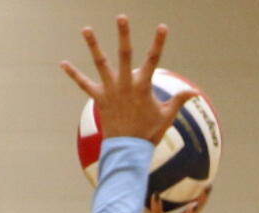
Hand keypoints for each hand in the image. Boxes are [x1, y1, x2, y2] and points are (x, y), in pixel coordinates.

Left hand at [61, 15, 194, 143]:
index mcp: (143, 86)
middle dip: (123, 35)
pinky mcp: (99, 99)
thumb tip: (195, 92)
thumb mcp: (167, 116)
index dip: (158, 43)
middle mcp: (125, 84)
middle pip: (124, 54)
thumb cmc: (149, 133)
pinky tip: (63, 63)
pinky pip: (84, 85)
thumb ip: (179, 100)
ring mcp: (110, 91)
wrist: (128, 150)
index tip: (162, 26)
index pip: (153, 60)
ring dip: (93, 45)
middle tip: (121, 16)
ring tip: (86, 28)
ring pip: (101, 64)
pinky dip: (74, 74)